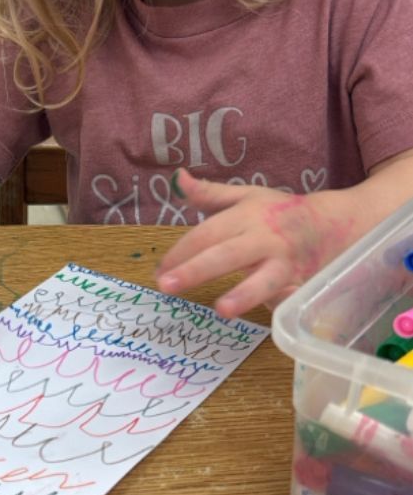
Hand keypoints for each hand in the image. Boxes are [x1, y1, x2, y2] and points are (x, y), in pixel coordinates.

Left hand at [155, 168, 356, 317]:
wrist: (335, 224)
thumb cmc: (280, 212)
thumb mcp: (247, 196)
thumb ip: (209, 194)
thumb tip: (177, 179)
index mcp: (246, 216)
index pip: (206, 234)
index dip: (180, 252)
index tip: (159, 271)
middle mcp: (264, 239)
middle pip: (226, 254)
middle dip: (196, 270)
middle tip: (166, 286)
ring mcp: (285, 264)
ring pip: (265, 280)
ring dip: (245, 294)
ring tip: (222, 310)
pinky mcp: (302, 284)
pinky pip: (289, 298)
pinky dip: (279, 305)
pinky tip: (267, 316)